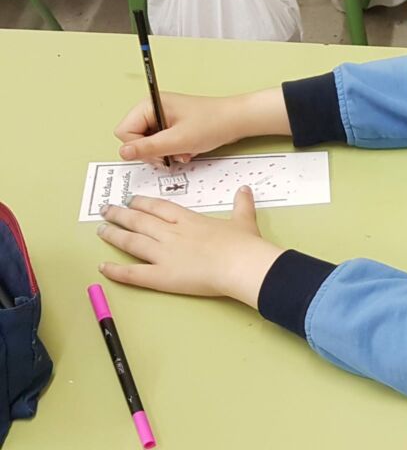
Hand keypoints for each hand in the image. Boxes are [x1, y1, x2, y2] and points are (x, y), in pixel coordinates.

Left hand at [96, 187, 283, 308]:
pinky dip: (117, 270)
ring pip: (132, 242)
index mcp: (188, 220)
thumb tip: (245, 189)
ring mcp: (164, 254)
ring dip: (114, 235)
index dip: (142, 203)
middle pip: (139, 221)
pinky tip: (103, 267)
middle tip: (106, 211)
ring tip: (101, 230)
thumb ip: (241, 204)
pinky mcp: (162, 276)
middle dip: (120, 215)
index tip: (132, 200)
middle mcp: (171, 233)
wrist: (240, 264)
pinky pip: (134, 273)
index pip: (158, 207)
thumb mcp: (244, 220)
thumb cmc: (243, 245)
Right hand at [115, 88, 290, 164]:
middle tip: (172, 154)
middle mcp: (152, 109)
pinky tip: (186, 151)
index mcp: (149, 105)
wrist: (237, 121)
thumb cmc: (212, 123)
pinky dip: (172, 151)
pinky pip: (161, 144)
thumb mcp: (178, 140)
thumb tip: (123, 153)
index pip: (124, 132)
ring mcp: (162, 117)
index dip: (138, 148)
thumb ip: (148, 148)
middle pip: (134, 139)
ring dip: (164, 153)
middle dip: (152, 152)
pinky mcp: (171, 126)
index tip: (159, 153)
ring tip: (182, 152)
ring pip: (148, 144)